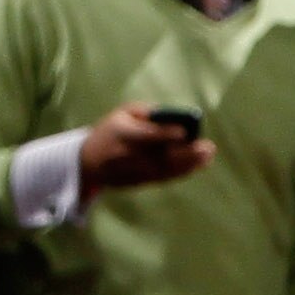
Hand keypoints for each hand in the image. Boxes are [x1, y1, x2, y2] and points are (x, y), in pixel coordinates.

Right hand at [78, 104, 214, 197]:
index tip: (184, 132)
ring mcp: (134, 171)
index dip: (166, 134)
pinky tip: (196, 165)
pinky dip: (181, 172)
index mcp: (122, 134)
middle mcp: (129, 155)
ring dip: (189, 164)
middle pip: (161, 155)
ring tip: (207, 155)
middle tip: (207, 147)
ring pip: (166, 169)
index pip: (146, 135)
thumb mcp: (121, 114)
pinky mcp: (139, 182)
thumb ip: (146, 112)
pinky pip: (164, 178)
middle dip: (186, 152)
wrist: (87, 162)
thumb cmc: (109, 131)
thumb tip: (173, 116)